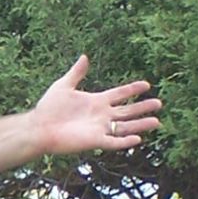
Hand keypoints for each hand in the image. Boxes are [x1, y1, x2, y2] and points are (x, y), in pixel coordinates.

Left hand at [32, 55, 161, 154]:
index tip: (147, 84)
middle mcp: (101, 115)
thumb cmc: (48, 108)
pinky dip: (125, 141)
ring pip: (125, 127)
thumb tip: (84, 56)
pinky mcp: (94, 141)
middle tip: (159, 103)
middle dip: (143, 107)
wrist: (37, 128)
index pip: (119, 94)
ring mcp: (99, 128)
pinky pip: (113, 142)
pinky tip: (138, 139)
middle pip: (127, 111)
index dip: (132, 90)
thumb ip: (76, 73)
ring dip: (140, 124)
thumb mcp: (63, 86)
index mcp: (96, 101)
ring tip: (157, 122)